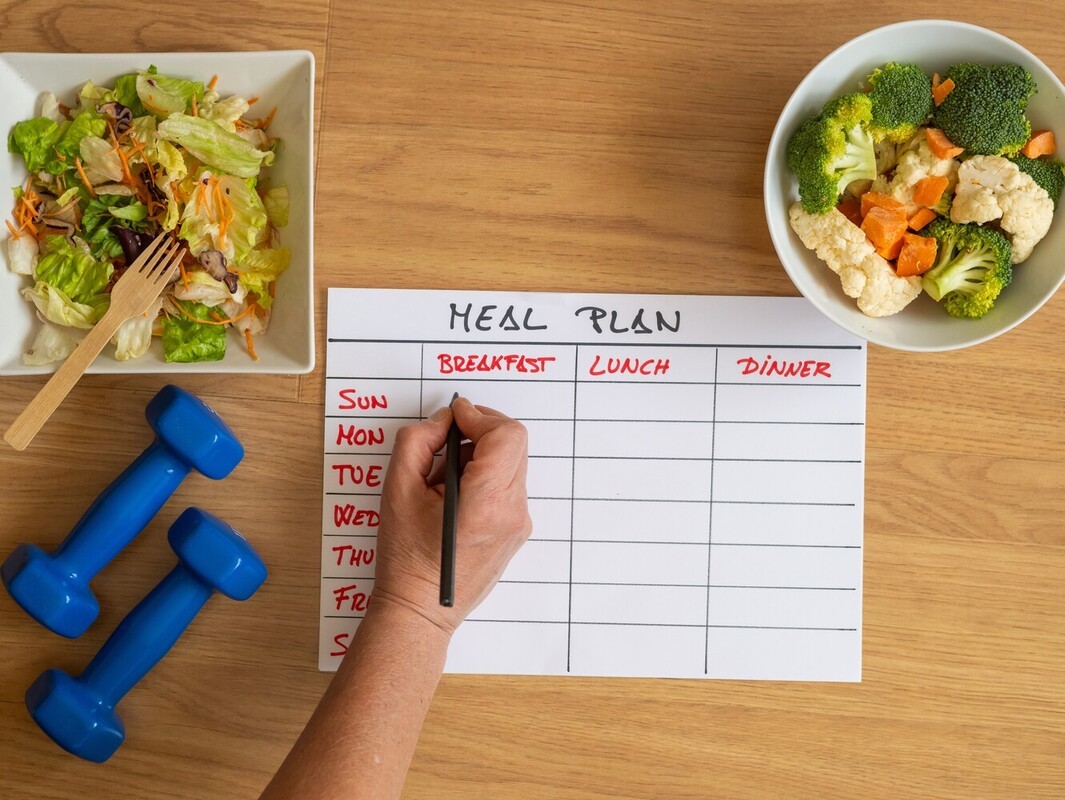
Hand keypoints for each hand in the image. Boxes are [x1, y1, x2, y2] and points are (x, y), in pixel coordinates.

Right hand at [371, 397, 531, 633]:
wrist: (421, 609)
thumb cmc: (406, 557)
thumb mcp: (397, 489)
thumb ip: (417, 441)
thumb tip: (443, 421)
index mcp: (487, 502)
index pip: (506, 435)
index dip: (478, 416)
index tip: (454, 416)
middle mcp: (512, 512)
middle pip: (514, 445)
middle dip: (480, 432)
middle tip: (446, 441)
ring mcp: (519, 524)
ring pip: (511, 464)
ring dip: (481, 455)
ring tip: (443, 477)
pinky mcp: (517, 531)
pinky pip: (508, 486)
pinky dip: (485, 476)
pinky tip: (454, 495)